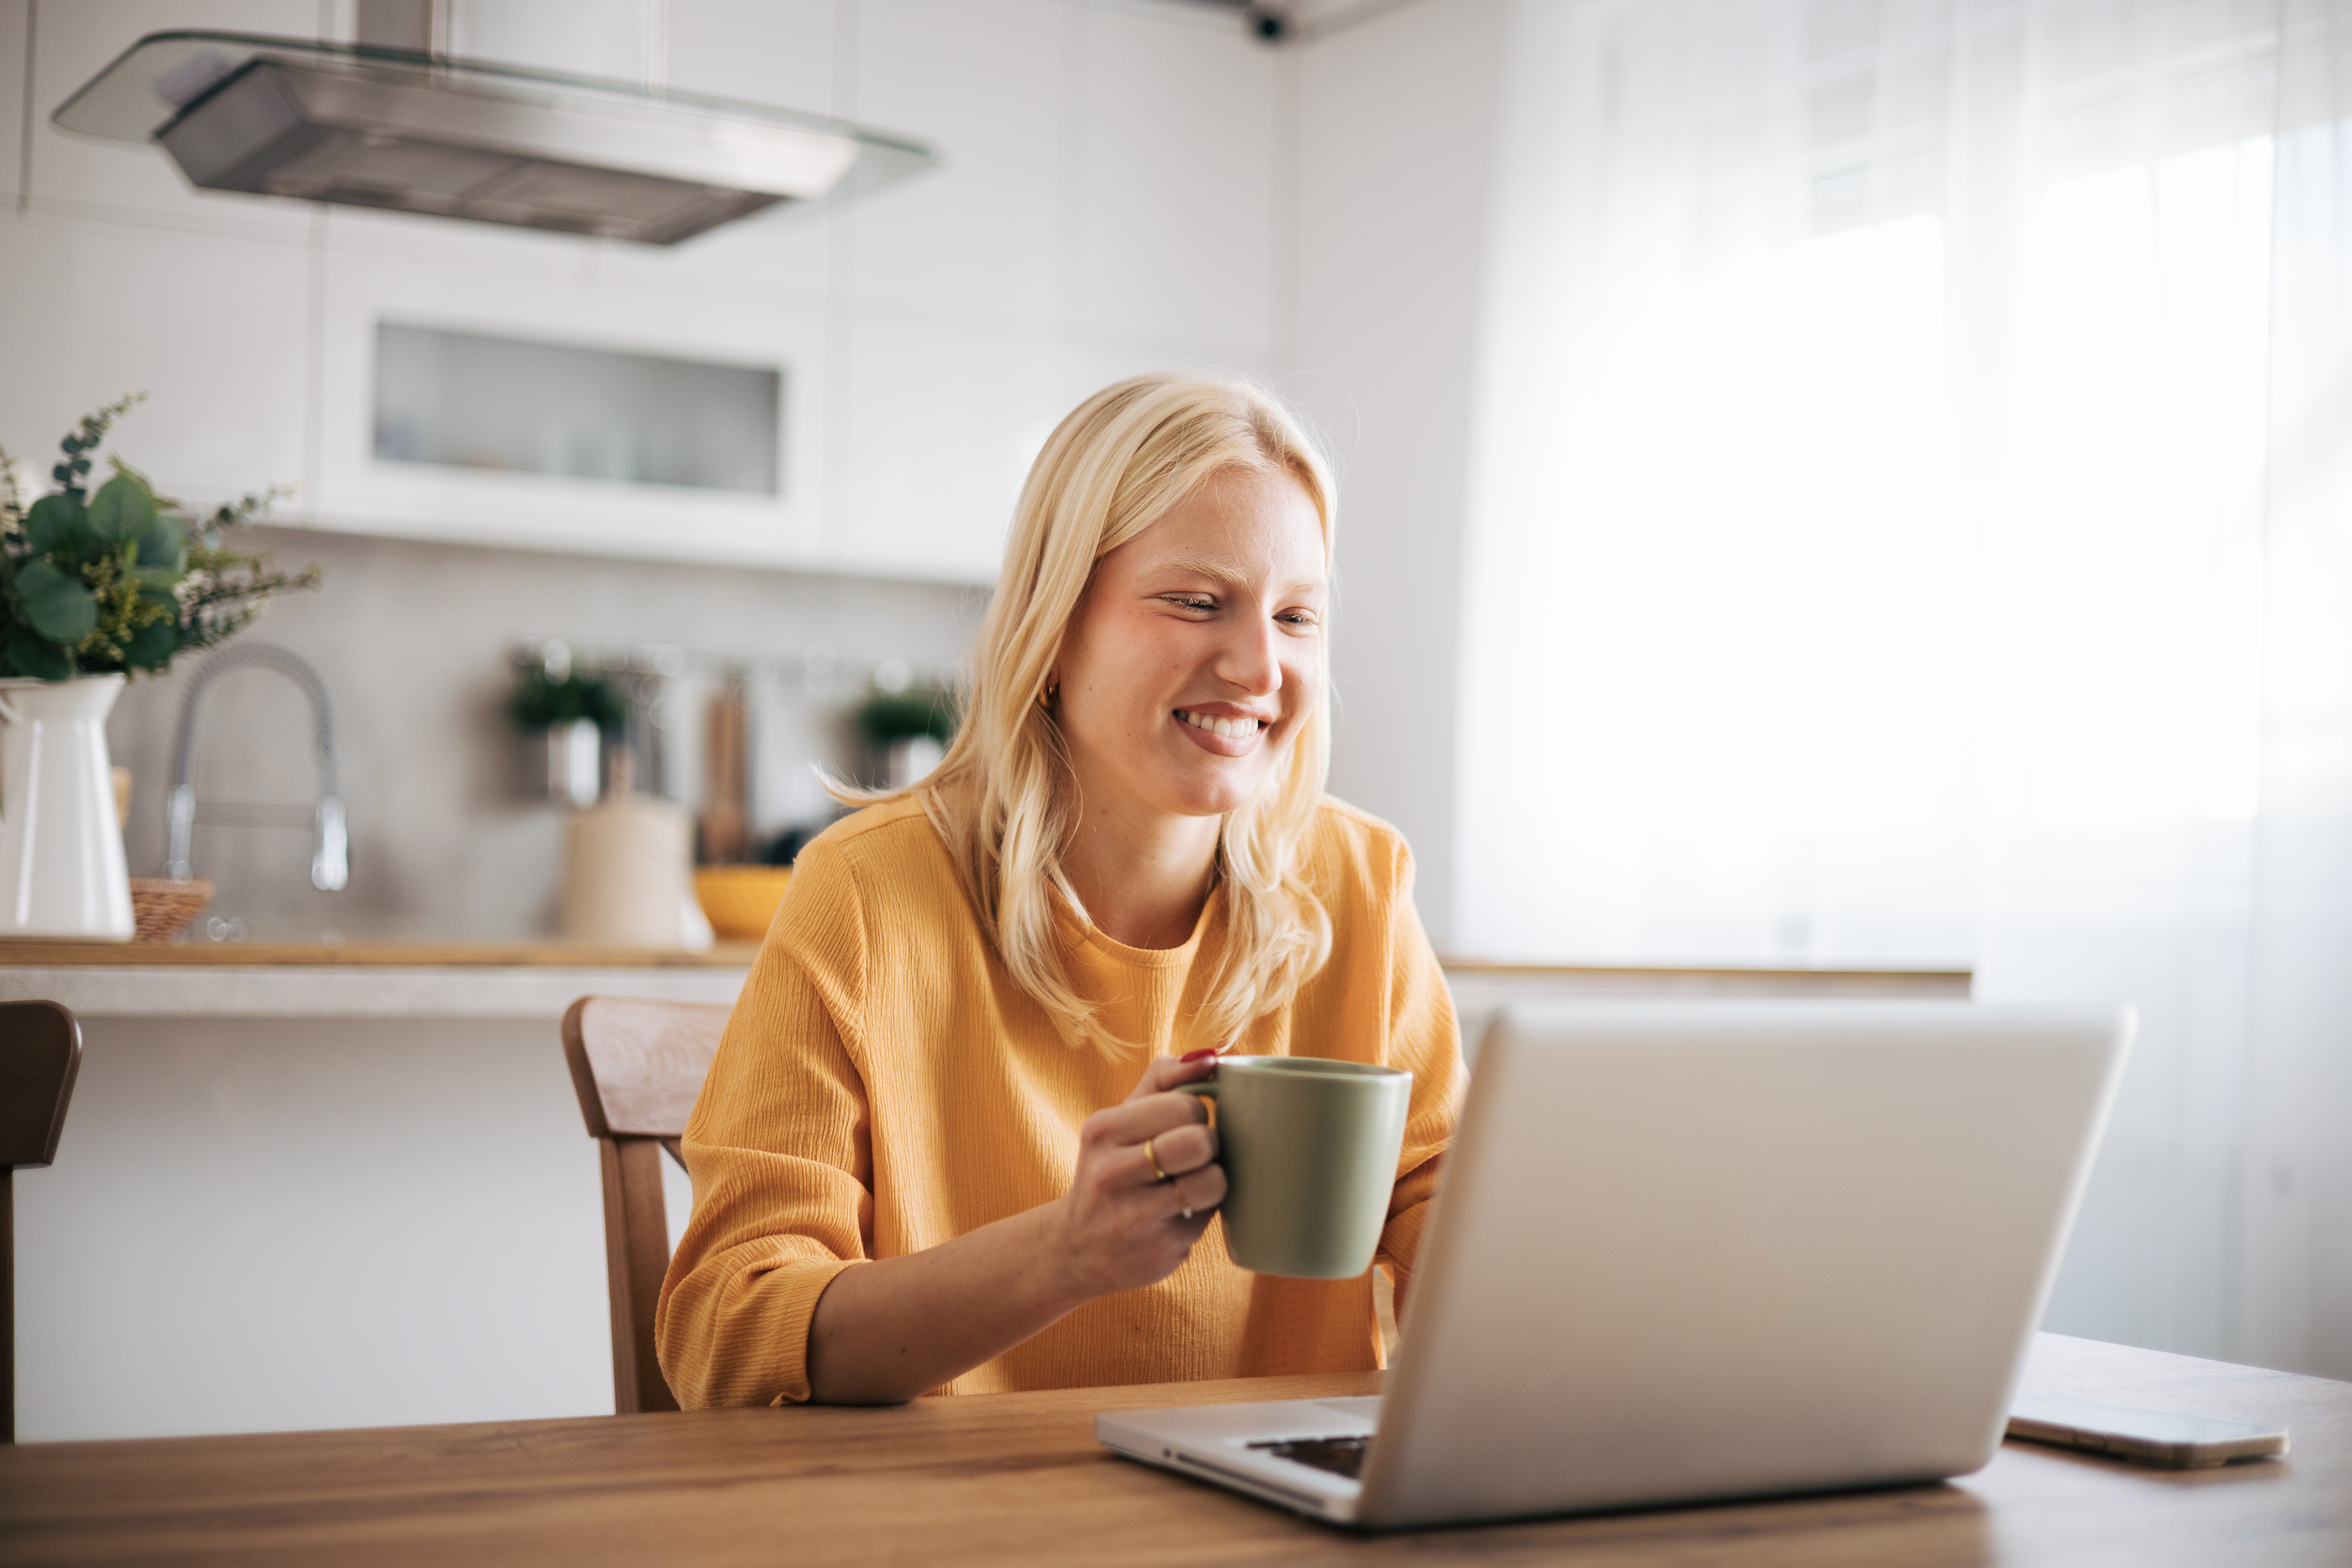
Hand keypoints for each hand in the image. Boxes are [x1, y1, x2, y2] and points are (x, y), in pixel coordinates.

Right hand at [1047, 1052, 1226, 1298]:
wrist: (1077, 1249)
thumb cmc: (1112, 1170)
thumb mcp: (1121, 1120)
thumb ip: (1164, 1079)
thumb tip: (1213, 1056)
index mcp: (1103, 1130)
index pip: (1184, 1104)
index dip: (1197, 1113)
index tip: (1183, 1125)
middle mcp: (1111, 1173)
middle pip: (1199, 1140)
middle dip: (1209, 1145)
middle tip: (1194, 1155)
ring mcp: (1134, 1216)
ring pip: (1212, 1181)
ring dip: (1213, 1180)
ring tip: (1192, 1183)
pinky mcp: (1159, 1251)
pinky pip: (1210, 1218)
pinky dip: (1203, 1212)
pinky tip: (1179, 1213)